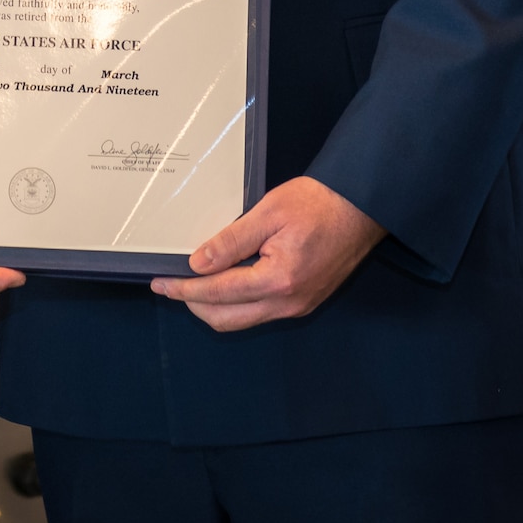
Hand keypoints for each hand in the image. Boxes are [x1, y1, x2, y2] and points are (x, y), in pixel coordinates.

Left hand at [150, 177, 384, 331]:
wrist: (360, 207)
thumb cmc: (317, 203)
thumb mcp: (268, 213)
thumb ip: (231, 241)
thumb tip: (198, 264)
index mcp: (278, 280)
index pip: (218, 293)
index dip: (184, 289)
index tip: (161, 283)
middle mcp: (288, 303)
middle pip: (227, 319)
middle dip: (194, 304)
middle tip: (171, 284)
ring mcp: (298, 306)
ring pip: (243, 319)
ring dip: (213, 306)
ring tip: (192, 283)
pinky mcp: (304, 301)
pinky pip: (260, 311)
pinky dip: (235, 302)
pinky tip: (223, 281)